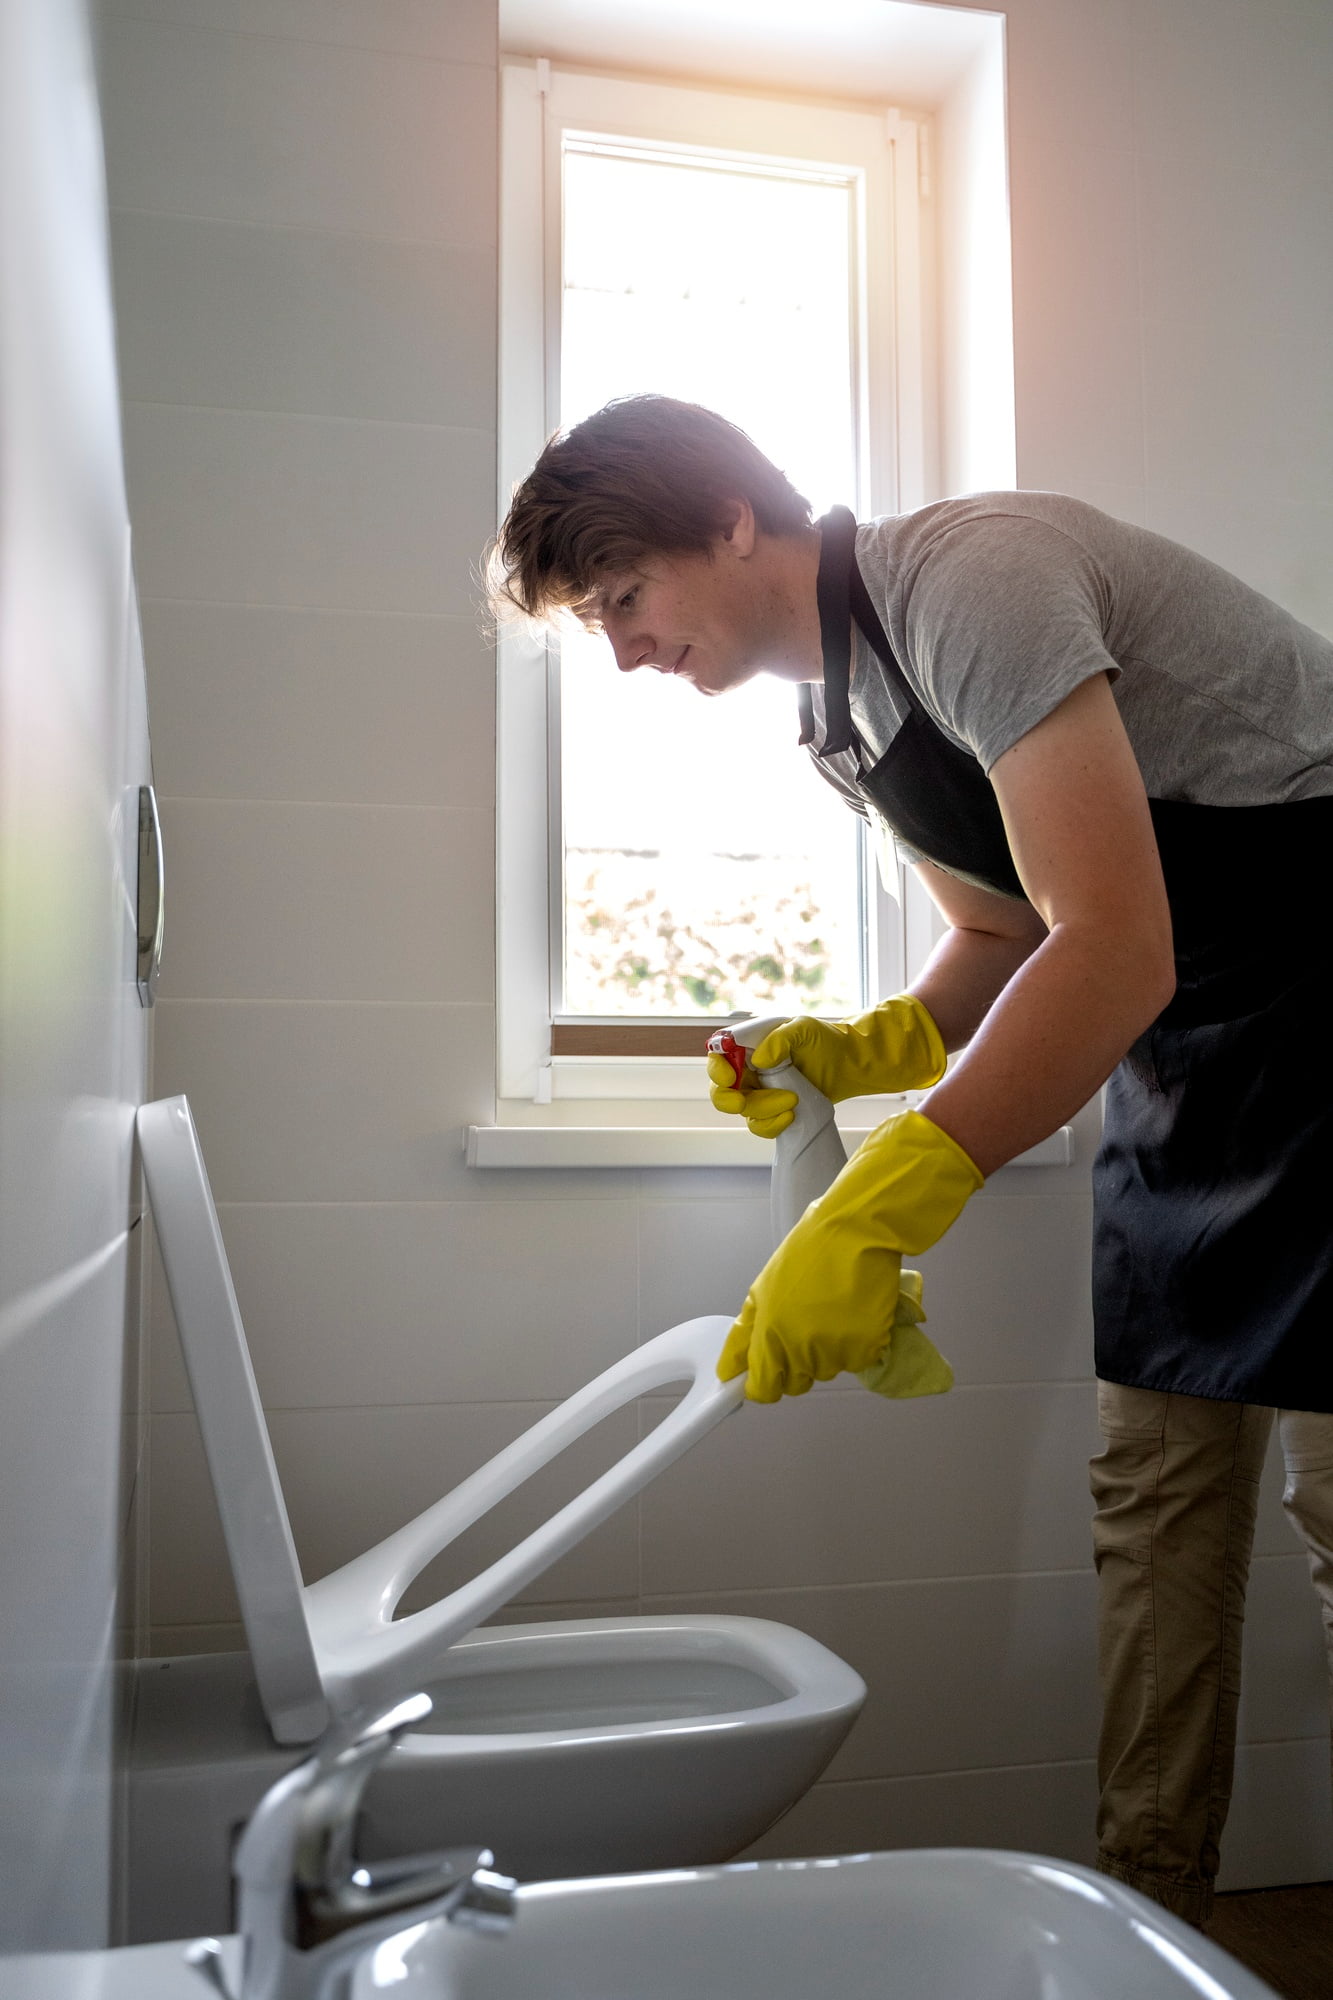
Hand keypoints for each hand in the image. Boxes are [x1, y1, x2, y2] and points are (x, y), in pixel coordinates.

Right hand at [706, 995, 946, 1139]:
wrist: (849, 1064)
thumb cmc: (825, 1040)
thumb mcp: (803, 1029)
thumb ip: (780, 1039)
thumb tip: (758, 1060)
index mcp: (748, 1046)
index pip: (718, 1056)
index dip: (717, 1069)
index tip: (730, 1077)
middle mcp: (748, 1070)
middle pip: (720, 1090)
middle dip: (727, 1099)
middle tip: (742, 1100)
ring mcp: (760, 1093)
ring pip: (743, 1111)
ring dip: (762, 1110)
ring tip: (792, 1100)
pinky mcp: (773, 1112)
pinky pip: (760, 1126)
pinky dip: (771, 1125)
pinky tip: (790, 1116)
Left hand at [717, 1109, 980, 1401]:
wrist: (856, 1231)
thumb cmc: (808, 1253)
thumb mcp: (763, 1289)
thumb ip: (744, 1335)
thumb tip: (727, 1371)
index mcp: (769, 1334)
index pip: (763, 1389)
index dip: (765, 1382)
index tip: (771, 1370)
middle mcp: (800, 1349)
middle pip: (796, 1383)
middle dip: (798, 1363)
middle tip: (808, 1324)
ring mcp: (835, 1351)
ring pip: (827, 1371)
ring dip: (829, 1351)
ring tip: (833, 1310)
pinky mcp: (866, 1348)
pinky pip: (857, 1361)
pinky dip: (858, 1344)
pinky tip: (855, 1312)